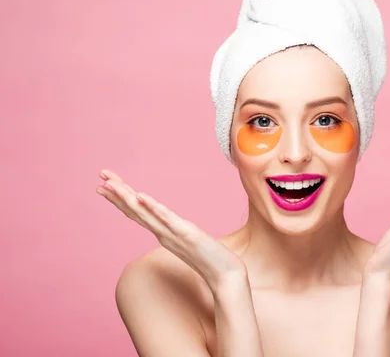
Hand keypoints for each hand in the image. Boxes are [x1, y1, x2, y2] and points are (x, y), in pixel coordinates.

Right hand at [95, 170, 247, 289]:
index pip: (138, 213)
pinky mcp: (187, 234)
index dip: (121, 199)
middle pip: (136, 210)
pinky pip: (167, 219)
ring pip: (145, 214)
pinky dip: (153, 207)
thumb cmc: (211, 260)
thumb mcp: (191, 242)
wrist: (226, 277)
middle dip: (117, 193)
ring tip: (111, 184)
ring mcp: (173, 234)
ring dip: (127, 198)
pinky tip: (141, 196)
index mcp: (163, 233)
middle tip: (100, 176)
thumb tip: (175, 228)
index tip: (105, 185)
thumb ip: (180, 235)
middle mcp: (163, 234)